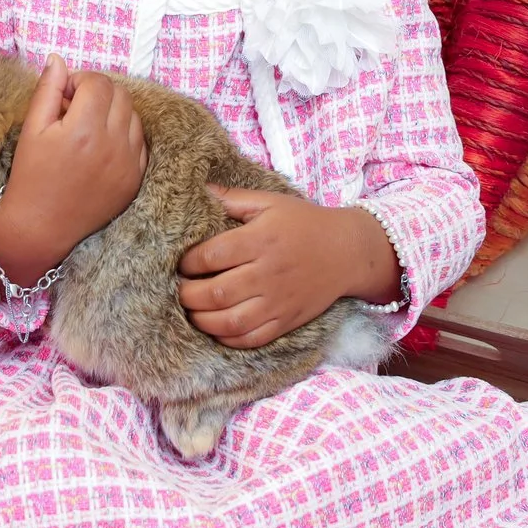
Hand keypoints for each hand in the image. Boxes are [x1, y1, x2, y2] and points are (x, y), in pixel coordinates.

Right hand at [0, 56, 145, 287]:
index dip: (80, 80)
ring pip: (133, 115)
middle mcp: (113, 145)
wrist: (41, 227)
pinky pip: (139, 141)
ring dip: (113, 111)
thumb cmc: (31, 178)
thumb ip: (47, 90)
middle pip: (120, 94)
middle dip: (98, 92)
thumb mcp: (32, 130)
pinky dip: (124, 134)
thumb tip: (58, 59)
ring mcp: (129, 163)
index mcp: (85, 130)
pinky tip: (101, 145)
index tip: (64, 94)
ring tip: (88, 126)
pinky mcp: (135, 178)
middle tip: (76, 106)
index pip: (98, 82)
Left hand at [177, 188, 401, 348]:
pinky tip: (217, 327)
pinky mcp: (286, 321)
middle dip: (187, 294)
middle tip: (179, 288)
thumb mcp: (270, 202)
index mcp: (260, 240)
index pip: (210, 256)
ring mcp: (277, 301)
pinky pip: (252, 338)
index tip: (182, 262)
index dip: (188, 262)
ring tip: (193, 310)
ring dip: (202, 319)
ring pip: (230, 321)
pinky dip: (228, 338)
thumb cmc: (305, 223)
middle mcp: (267, 273)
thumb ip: (233, 198)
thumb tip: (199, 189)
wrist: (348, 251)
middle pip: (215, 292)